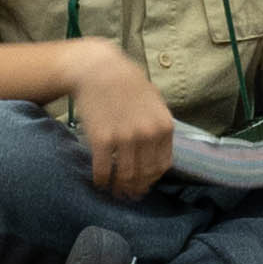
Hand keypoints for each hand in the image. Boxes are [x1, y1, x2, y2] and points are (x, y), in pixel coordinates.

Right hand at [57, 42, 180, 199]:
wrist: (98, 69)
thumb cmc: (126, 83)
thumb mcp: (154, 101)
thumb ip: (159, 125)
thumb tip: (160, 151)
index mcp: (164, 127)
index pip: (162, 165)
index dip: (152, 179)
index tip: (144, 184)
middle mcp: (148, 135)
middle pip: (144, 174)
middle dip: (136, 188)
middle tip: (128, 194)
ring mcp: (125, 138)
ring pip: (125, 176)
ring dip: (119, 189)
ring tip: (114, 192)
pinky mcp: (102, 140)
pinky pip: (103, 170)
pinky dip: (101, 181)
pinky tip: (99, 182)